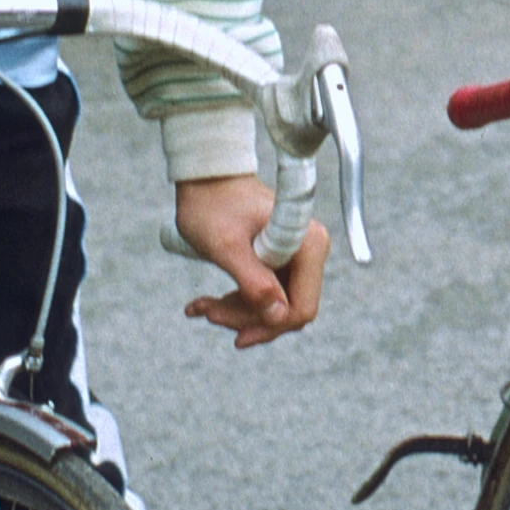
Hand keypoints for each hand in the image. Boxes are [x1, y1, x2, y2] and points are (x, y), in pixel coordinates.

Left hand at [175, 173, 326, 348]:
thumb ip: (254, 281)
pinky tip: (204, 302)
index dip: (269, 326)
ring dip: (236, 311)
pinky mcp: (280, 257)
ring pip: (273, 304)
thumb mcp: (227, 247)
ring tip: (200, 307)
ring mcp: (296, 254)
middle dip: (247, 318)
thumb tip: (279, 316)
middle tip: (207, 313)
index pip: (301, 307)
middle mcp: (310, 250)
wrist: (204, 175)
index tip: (234, 333)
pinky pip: (264, 292)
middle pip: (286, 309)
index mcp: (308, 245)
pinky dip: (235, 300)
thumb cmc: (212, 205)